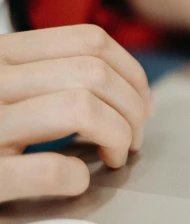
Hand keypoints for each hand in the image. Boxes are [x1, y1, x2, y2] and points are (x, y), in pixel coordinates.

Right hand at [0, 25, 152, 203]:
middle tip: (131, 139)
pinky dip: (76, 177)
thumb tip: (127, 92)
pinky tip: (74, 182)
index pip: (89, 41)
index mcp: (1, 55)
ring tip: (112, 157)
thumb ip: (47, 76)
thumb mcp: (3, 84)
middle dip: (132, 109)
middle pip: (95, 73)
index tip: (142, 103)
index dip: (132, 72)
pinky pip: (48, 167)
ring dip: (116, 135)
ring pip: (81, 107)